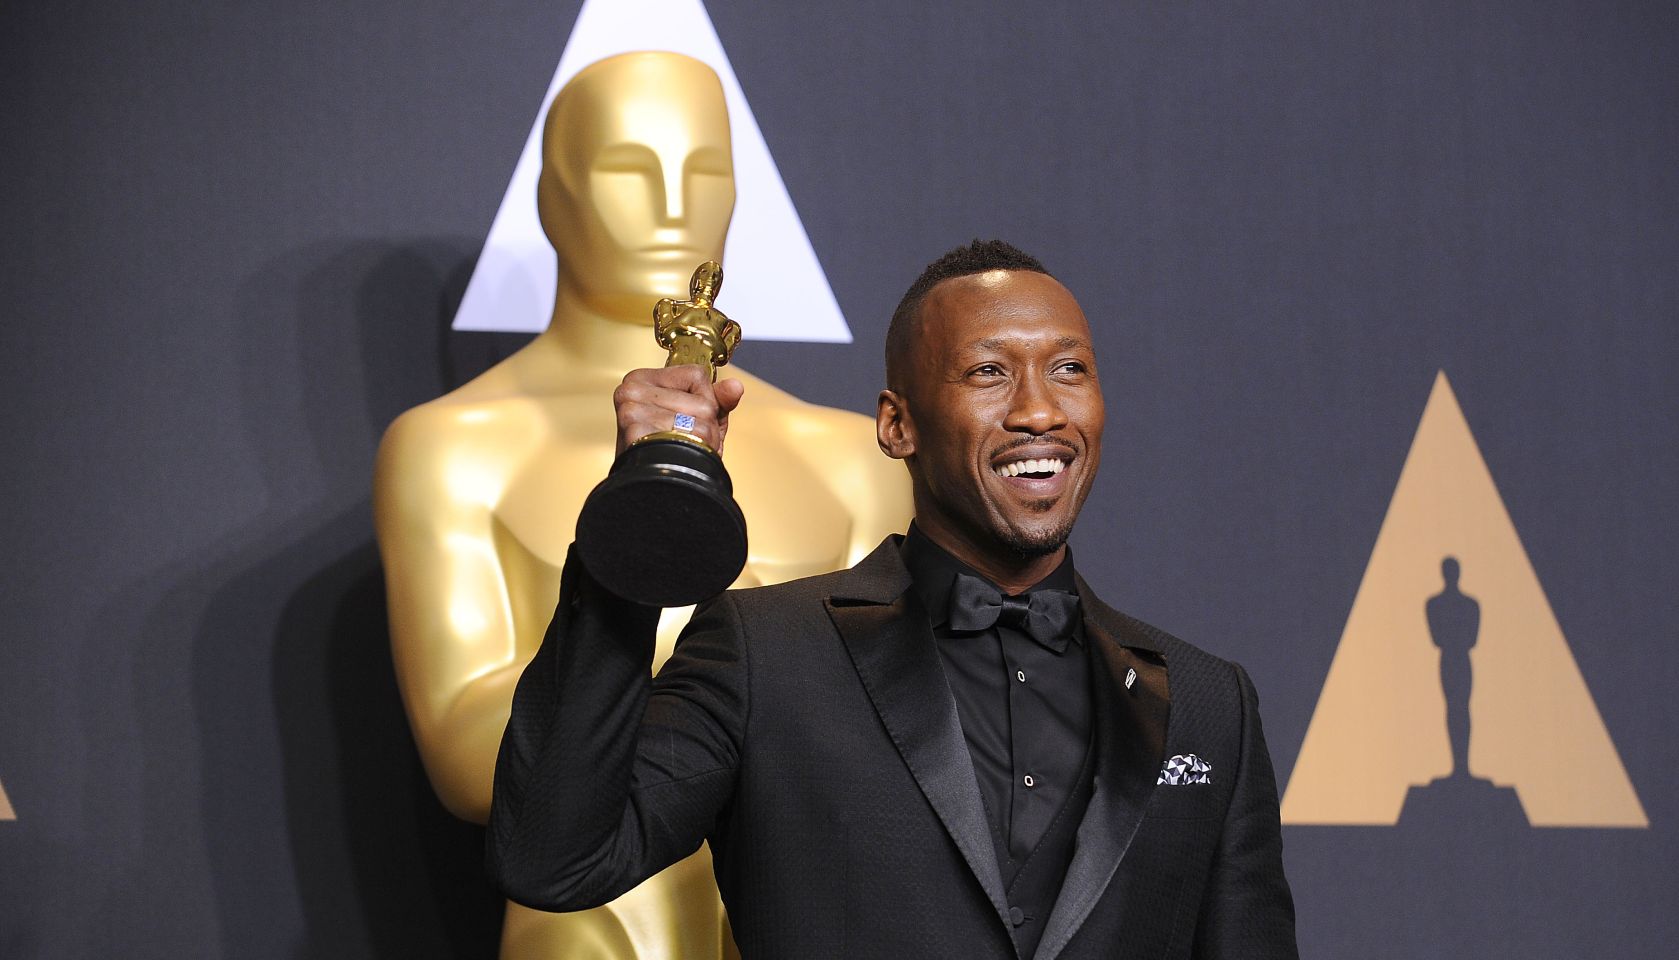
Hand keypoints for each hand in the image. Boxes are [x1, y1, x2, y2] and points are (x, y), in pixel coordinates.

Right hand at [613, 365, 745, 456]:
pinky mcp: (636, 431)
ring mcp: (632, 410)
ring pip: (700, 419)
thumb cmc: (670, 450)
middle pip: (702, 401)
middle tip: (683, 441)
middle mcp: (632, 389)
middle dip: (704, 426)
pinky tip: (675, 457)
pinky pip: (692, 436)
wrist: (652, 485)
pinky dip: (694, 452)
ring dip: (701, 442)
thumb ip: (718, 399)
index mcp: (641, 378)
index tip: (685, 417)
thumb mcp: (696, 418)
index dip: (704, 400)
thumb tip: (735, 387)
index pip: (697, 374)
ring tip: (680, 450)